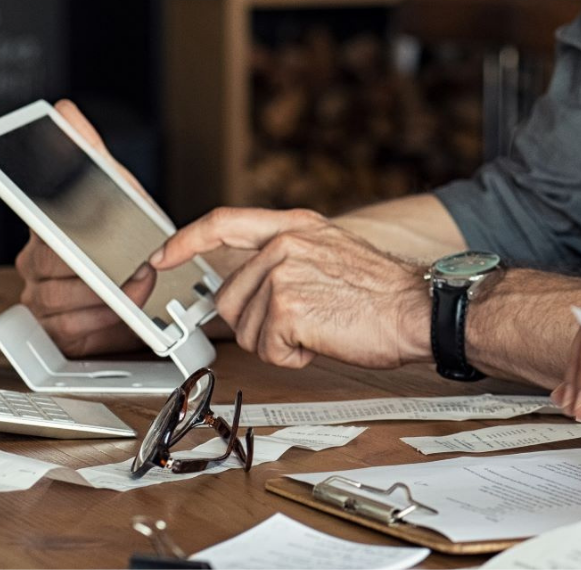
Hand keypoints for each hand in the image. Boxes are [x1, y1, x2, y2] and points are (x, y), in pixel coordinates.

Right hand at [14, 99, 158, 356]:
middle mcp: (35, 261)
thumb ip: (90, 151)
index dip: (47, 223)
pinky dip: (101, 320)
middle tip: (135, 263)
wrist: (144, 281)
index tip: (64, 232)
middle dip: (99, 266)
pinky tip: (119, 310)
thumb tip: (63, 110)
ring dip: (106, 295)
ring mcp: (40, 296)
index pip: (34, 218)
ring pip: (60, 298)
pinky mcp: (54, 329)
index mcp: (43, 225)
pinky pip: (69, 328)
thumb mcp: (115, 187)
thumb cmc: (124, 234)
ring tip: (136, 285)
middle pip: (53, 264)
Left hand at [151, 208, 427, 368]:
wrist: (419, 309)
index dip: (184, 241)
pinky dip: (294, 357)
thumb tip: (245, 285)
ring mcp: (282, 274)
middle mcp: (284, 244)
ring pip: (247, 329)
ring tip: (322, 327)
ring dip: (280, 342)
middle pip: (230, 298)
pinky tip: (324, 340)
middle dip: (258, 324)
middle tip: (303, 322)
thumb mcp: (331, 253)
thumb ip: (285, 258)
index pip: (222, 223)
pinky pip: (267, 350)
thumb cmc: (384, 293)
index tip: (161, 257)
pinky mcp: (286, 308)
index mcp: (295, 226)